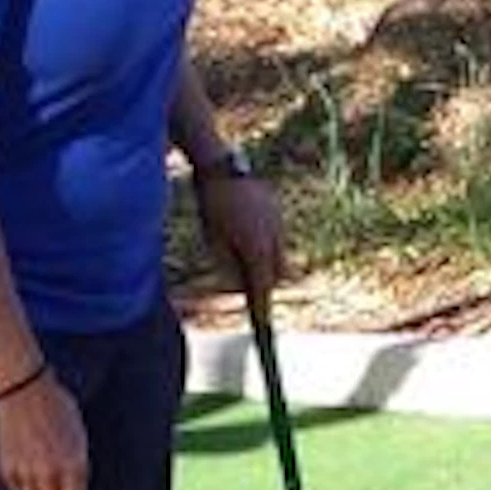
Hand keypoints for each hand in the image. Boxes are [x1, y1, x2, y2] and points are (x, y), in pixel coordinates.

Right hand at [0, 371, 90, 489]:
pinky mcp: (7, 468)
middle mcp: (50, 473)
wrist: (23, 389)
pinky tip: (25, 458)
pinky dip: (22, 482)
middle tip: (57, 479)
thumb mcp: (77, 438)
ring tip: (41, 462)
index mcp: (74, 465)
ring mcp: (26, 471)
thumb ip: (76, 468)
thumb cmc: (57, 410)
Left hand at [198, 169, 287, 303]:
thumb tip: (241, 283)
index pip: (263, 288)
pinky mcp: (277, 208)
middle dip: (264, 281)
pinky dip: (264, 239)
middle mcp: (274, 237)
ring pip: (278, 252)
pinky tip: (244, 224)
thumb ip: (229, 266)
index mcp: (257, 249)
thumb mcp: (213, 241)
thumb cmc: (212, 204)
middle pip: (277, 273)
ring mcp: (278, 221)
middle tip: (246, 282)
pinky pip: (275, 233)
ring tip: (239, 244)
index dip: (263, 308)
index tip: (262, 324)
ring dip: (264, 259)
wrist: (220, 165)